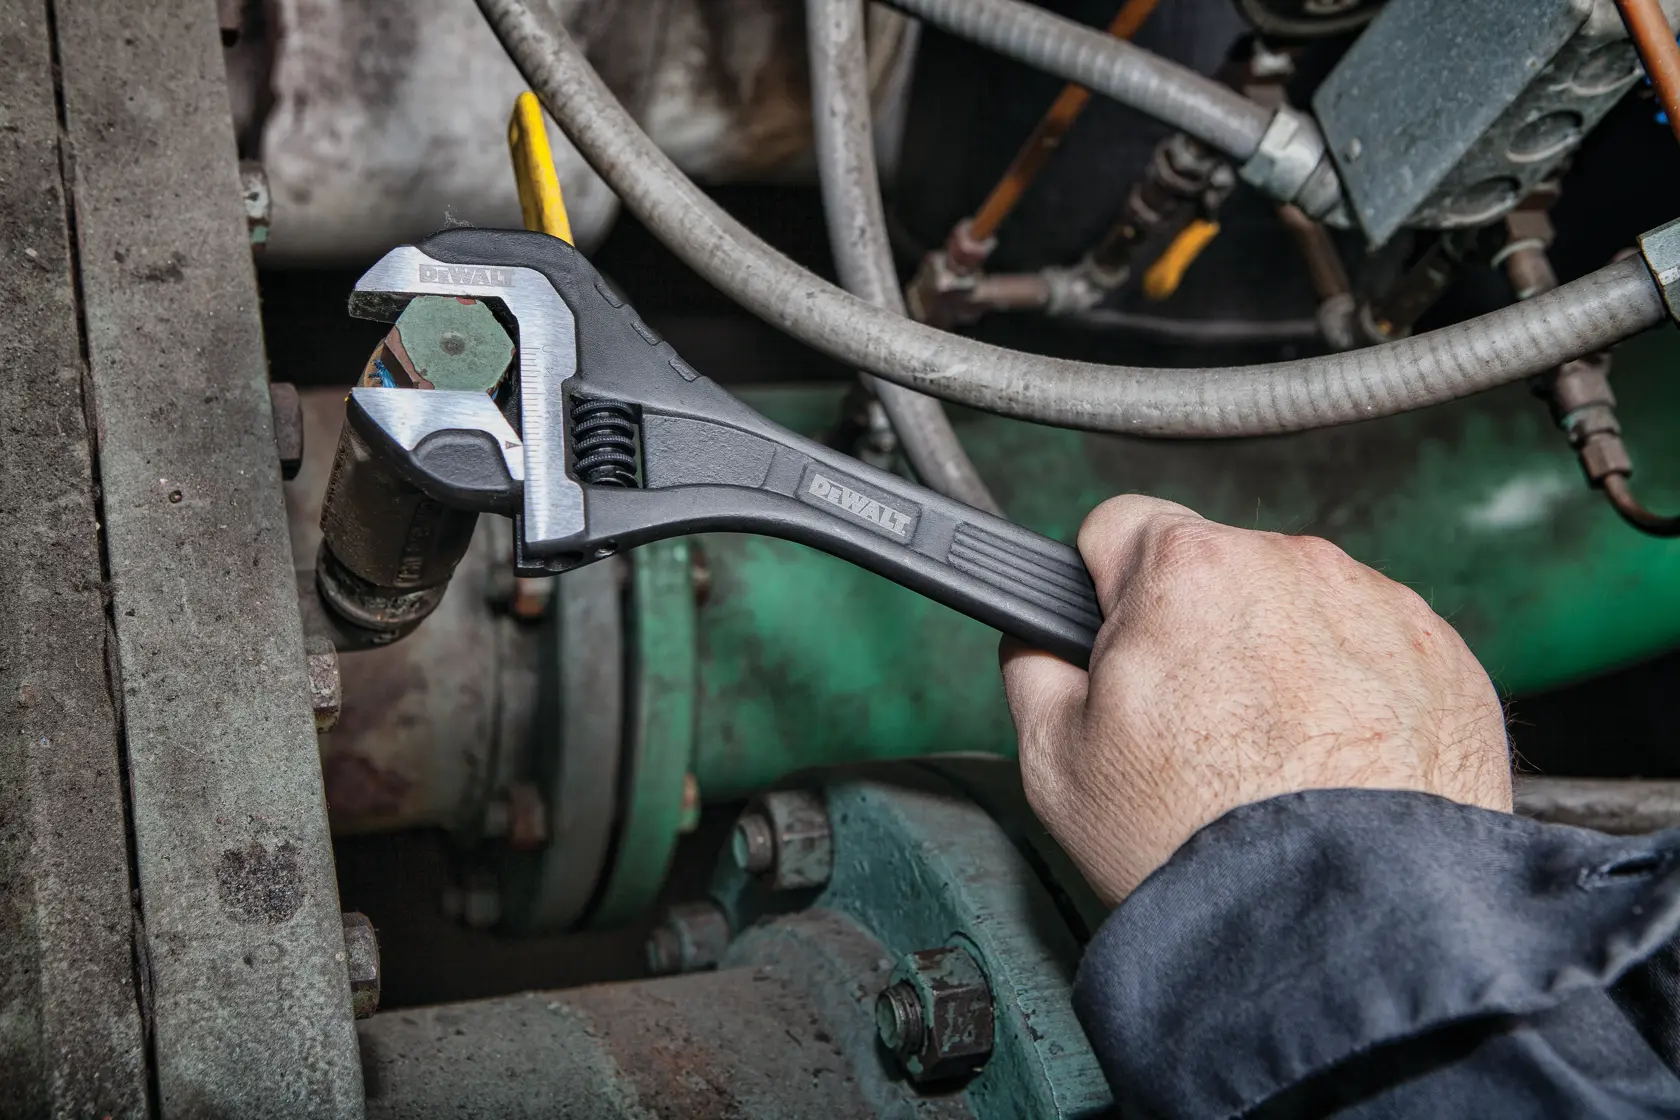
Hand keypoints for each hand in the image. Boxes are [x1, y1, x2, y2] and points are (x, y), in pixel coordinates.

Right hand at [1002, 495, 1510, 905]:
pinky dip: (1353, 696)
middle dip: (1196, 631)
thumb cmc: (1205, 845)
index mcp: (1187, 568)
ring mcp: (1381, 608)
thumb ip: (1031, 667)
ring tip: (1269, 762)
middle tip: (1188, 732)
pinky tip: (1332, 769)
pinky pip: (1376, 653)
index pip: (1117, 526)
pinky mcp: (1448, 660)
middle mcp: (1291, 564)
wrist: (1346, 927)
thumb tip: (1036, 639)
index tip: (1114, 645)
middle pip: (1215, 569)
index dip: (1101, 592)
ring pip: (1298, 610)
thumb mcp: (1055, 763)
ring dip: (1279, 661)